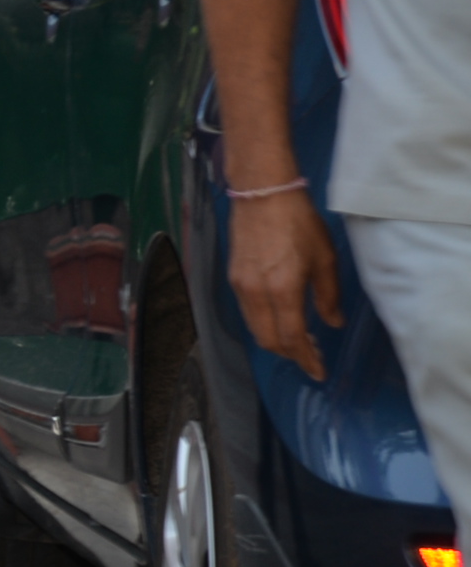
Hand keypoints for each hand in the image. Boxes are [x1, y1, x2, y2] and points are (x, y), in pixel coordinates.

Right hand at [227, 183, 338, 383]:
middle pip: (268, 340)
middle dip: (290, 354)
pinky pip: (248, 311)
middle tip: (312, 356)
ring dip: (276, 339)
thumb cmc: (298, 222)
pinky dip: (265, 323)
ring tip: (300, 339)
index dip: (306, 360)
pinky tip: (282, 316)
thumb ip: (328, 296)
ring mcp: (241, 286)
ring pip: (255, 328)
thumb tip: (332, 322)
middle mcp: (256, 293)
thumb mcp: (325, 259)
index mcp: (282, 290)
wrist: (262, 194)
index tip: (319, 371)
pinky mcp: (234, 277)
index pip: (292, 338)